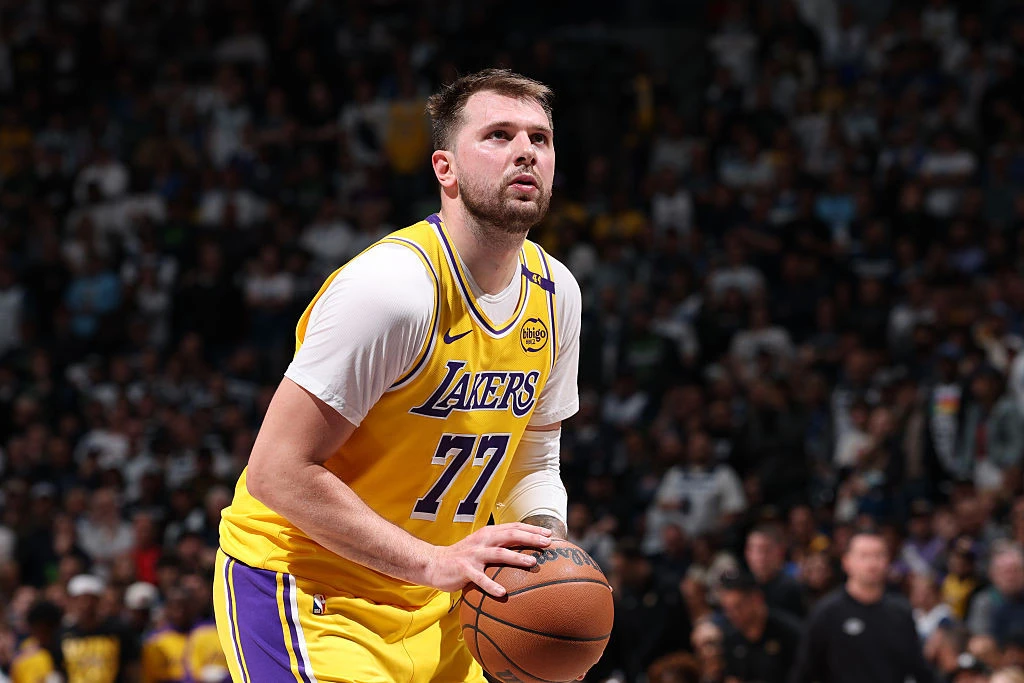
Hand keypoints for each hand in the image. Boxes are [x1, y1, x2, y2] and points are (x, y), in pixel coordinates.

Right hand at [424, 523, 552, 596]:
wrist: (434, 563)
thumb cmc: (462, 557)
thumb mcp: (481, 546)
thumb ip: (498, 546)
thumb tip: (523, 552)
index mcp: (488, 534)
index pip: (513, 528)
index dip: (532, 530)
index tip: (549, 535)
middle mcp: (482, 541)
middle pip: (510, 536)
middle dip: (530, 538)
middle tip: (548, 544)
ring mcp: (473, 555)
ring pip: (498, 553)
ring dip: (516, 557)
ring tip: (532, 563)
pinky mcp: (464, 570)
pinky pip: (480, 579)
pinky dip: (491, 585)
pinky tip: (503, 593)